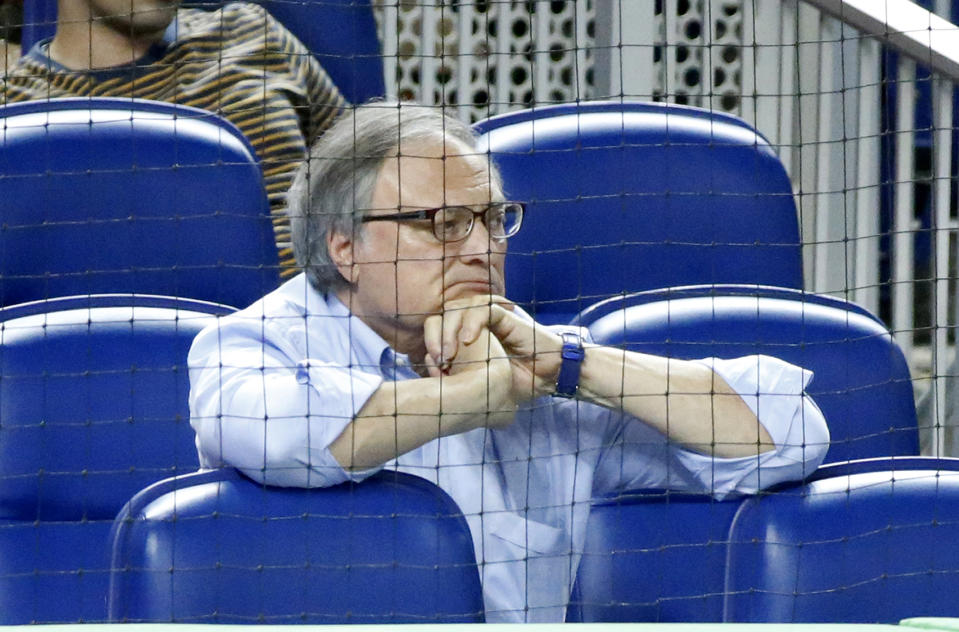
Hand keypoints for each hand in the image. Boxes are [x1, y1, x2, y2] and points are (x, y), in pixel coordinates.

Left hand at [424, 307, 515, 428]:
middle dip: (433, 337)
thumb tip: (426, 384)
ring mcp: (487, 318)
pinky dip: (471, 322)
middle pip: (440, 317)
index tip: (427, 367)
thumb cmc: (511, 381)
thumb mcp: (476, 384)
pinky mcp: (503, 314)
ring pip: (458, 309)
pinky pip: (482, 310)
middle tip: (436, 360)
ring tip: (448, 355)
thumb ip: (454, 378)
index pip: (434, 329)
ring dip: (448, 331)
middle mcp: (471, 324)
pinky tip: (468, 341)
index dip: (427, 344)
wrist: (544, 377)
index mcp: (461, 337)